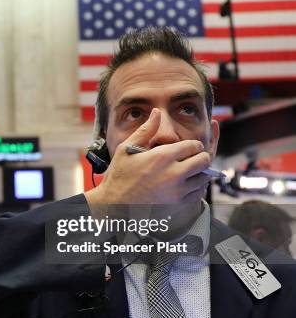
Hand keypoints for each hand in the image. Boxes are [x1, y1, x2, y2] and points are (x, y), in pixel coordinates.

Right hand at [87, 108, 211, 204]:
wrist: (114, 205)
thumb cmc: (119, 175)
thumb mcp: (126, 149)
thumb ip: (146, 130)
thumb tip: (157, 112)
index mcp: (162, 157)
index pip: (193, 146)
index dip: (192, 145)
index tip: (186, 148)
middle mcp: (173, 173)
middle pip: (203, 160)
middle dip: (199, 157)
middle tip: (191, 158)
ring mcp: (177, 191)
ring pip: (203, 177)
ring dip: (198, 173)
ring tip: (187, 172)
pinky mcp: (178, 204)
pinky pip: (198, 193)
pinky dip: (195, 187)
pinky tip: (185, 184)